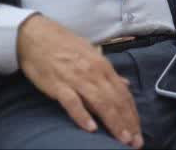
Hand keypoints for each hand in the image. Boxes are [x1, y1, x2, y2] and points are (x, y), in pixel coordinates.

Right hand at [16, 14, 143, 148]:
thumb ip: (108, 72)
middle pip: (116, 101)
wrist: (36, 36)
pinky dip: (82, 115)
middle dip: (128, 123)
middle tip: (136, 143)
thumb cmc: (64, 45)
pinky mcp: (58, 85)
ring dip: (113, 123)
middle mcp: (94, 73)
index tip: (138, 130)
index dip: (132, 113)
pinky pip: (72, 102)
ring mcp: (76, 79)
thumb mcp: (91, 54)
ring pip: (101, 103)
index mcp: (103, 66)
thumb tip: (125, 84)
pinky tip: (91, 129)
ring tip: (123, 139)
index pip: (123, 94)